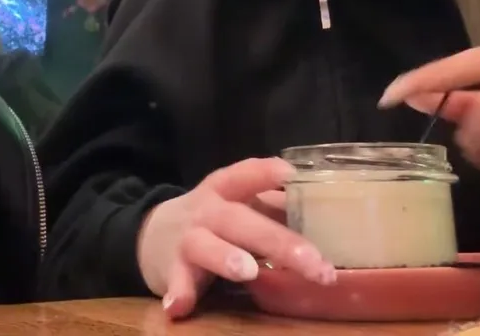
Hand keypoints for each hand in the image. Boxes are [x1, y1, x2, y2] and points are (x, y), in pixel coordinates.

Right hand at [136, 157, 334, 318]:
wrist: (152, 235)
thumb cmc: (213, 220)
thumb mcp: (238, 206)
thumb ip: (274, 210)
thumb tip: (328, 218)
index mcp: (226, 191)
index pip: (245, 175)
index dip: (266, 173)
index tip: (291, 174)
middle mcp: (207, 211)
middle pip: (240, 220)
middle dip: (276, 240)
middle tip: (311, 261)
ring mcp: (188, 239)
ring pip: (205, 245)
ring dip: (225, 257)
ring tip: (248, 272)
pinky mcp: (171, 268)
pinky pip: (176, 280)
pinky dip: (178, 292)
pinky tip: (179, 306)